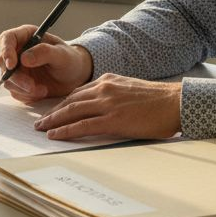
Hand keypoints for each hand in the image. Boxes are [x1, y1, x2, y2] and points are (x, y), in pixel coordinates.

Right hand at [0, 24, 93, 100]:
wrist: (75, 76)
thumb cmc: (70, 60)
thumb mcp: (62, 54)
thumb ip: (44, 53)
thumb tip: (24, 58)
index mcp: (26, 37)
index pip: (7, 39)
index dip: (5, 50)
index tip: (11, 65)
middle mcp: (18, 51)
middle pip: (3, 62)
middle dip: (16, 76)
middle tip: (31, 85)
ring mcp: (17, 68)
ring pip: (8, 79)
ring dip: (23, 88)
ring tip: (43, 90)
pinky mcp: (19, 83)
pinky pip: (15, 91)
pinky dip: (27, 95)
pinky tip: (42, 91)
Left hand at [32, 74, 181, 140]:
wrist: (175, 103)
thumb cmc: (158, 100)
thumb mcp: (129, 90)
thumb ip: (113, 95)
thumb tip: (101, 107)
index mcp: (108, 81)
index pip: (78, 92)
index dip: (63, 103)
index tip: (53, 110)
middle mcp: (104, 89)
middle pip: (70, 101)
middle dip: (53, 112)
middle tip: (40, 121)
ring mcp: (107, 104)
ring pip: (72, 111)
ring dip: (53, 121)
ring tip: (41, 129)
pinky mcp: (112, 120)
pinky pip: (82, 126)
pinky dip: (65, 130)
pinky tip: (55, 135)